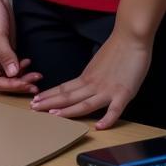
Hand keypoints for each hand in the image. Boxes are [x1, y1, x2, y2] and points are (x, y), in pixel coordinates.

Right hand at [0, 0, 40, 93]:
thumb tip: (13, 74)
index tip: (25, 83)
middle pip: (5, 80)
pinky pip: (16, 64)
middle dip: (20, 83)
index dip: (10, 86)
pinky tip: (30, 63)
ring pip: (12, 74)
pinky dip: (23, 67)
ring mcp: (0, 54)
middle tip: (35, 82)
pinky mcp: (8, 48)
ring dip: (24, 76)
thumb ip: (5, 55)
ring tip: (36, 74)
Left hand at [31, 31, 151, 128]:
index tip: (36, 100)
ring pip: (85, 103)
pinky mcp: (124, 93)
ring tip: (54, 116)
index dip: (50, 95)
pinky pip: (114, 110)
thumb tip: (84, 85)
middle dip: (50, 103)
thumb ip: (91, 77)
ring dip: (69, 111)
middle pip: (69, 96)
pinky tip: (99, 127)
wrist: (131, 38)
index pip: (64, 88)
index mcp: (87, 76)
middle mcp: (94, 84)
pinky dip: (107, 119)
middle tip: (34, 108)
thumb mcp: (97, 64)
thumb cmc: (117, 49)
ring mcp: (108, 89)